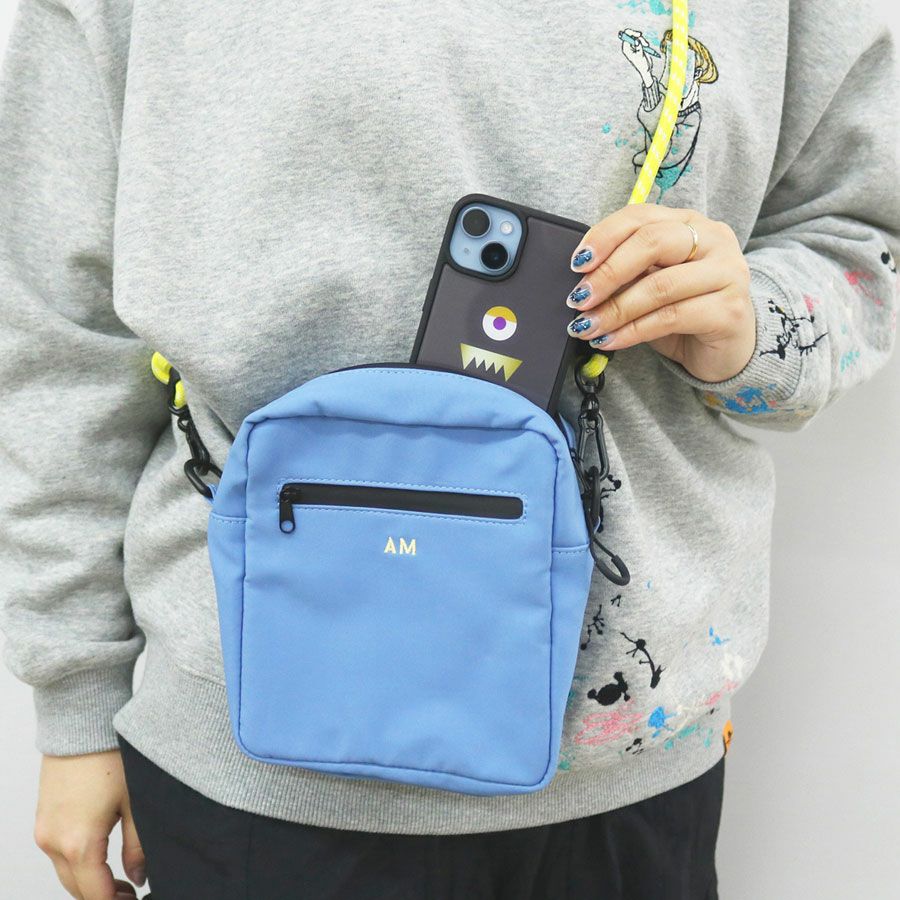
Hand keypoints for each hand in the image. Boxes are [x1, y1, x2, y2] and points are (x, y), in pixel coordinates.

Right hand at [34, 751, 145, 899]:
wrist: (81, 723)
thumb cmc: (111, 756)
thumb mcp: (136, 803)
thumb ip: (138, 846)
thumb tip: (140, 876)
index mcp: (79, 843)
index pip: (95, 894)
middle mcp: (54, 842)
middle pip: (76, 889)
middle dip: (102, 896)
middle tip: (130, 894)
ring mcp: (44, 831)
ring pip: (65, 873)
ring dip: (88, 881)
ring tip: (119, 879)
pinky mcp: (43, 819)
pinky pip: (57, 854)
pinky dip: (76, 863)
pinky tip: (100, 856)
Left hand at [566, 205, 754, 383]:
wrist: (728, 349)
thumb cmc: (684, 311)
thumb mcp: (651, 283)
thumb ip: (626, 272)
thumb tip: (582, 279)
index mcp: (689, 223)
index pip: (640, 216)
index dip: (604, 237)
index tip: (576, 264)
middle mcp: (713, 239)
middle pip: (651, 243)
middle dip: (607, 272)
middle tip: (578, 298)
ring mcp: (727, 273)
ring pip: (660, 286)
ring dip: (615, 309)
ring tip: (587, 326)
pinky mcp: (729, 310)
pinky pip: (671, 317)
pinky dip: (633, 331)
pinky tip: (610, 340)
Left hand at [620, 28, 652, 81]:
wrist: (646, 68)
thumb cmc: (642, 65)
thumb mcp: (641, 56)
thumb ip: (639, 47)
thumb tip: (637, 41)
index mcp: (626, 50)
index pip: (625, 37)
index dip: (631, 33)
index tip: (638, 34)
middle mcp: (628, 47)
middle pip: (630, 35)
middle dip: (637, 35)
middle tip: (641, 35)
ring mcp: (633, 46)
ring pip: (636, 37)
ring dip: (642, 39)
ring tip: (646, 45)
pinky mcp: (637, 46)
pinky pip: (640, 39)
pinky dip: (644, 41)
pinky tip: (646, 46)